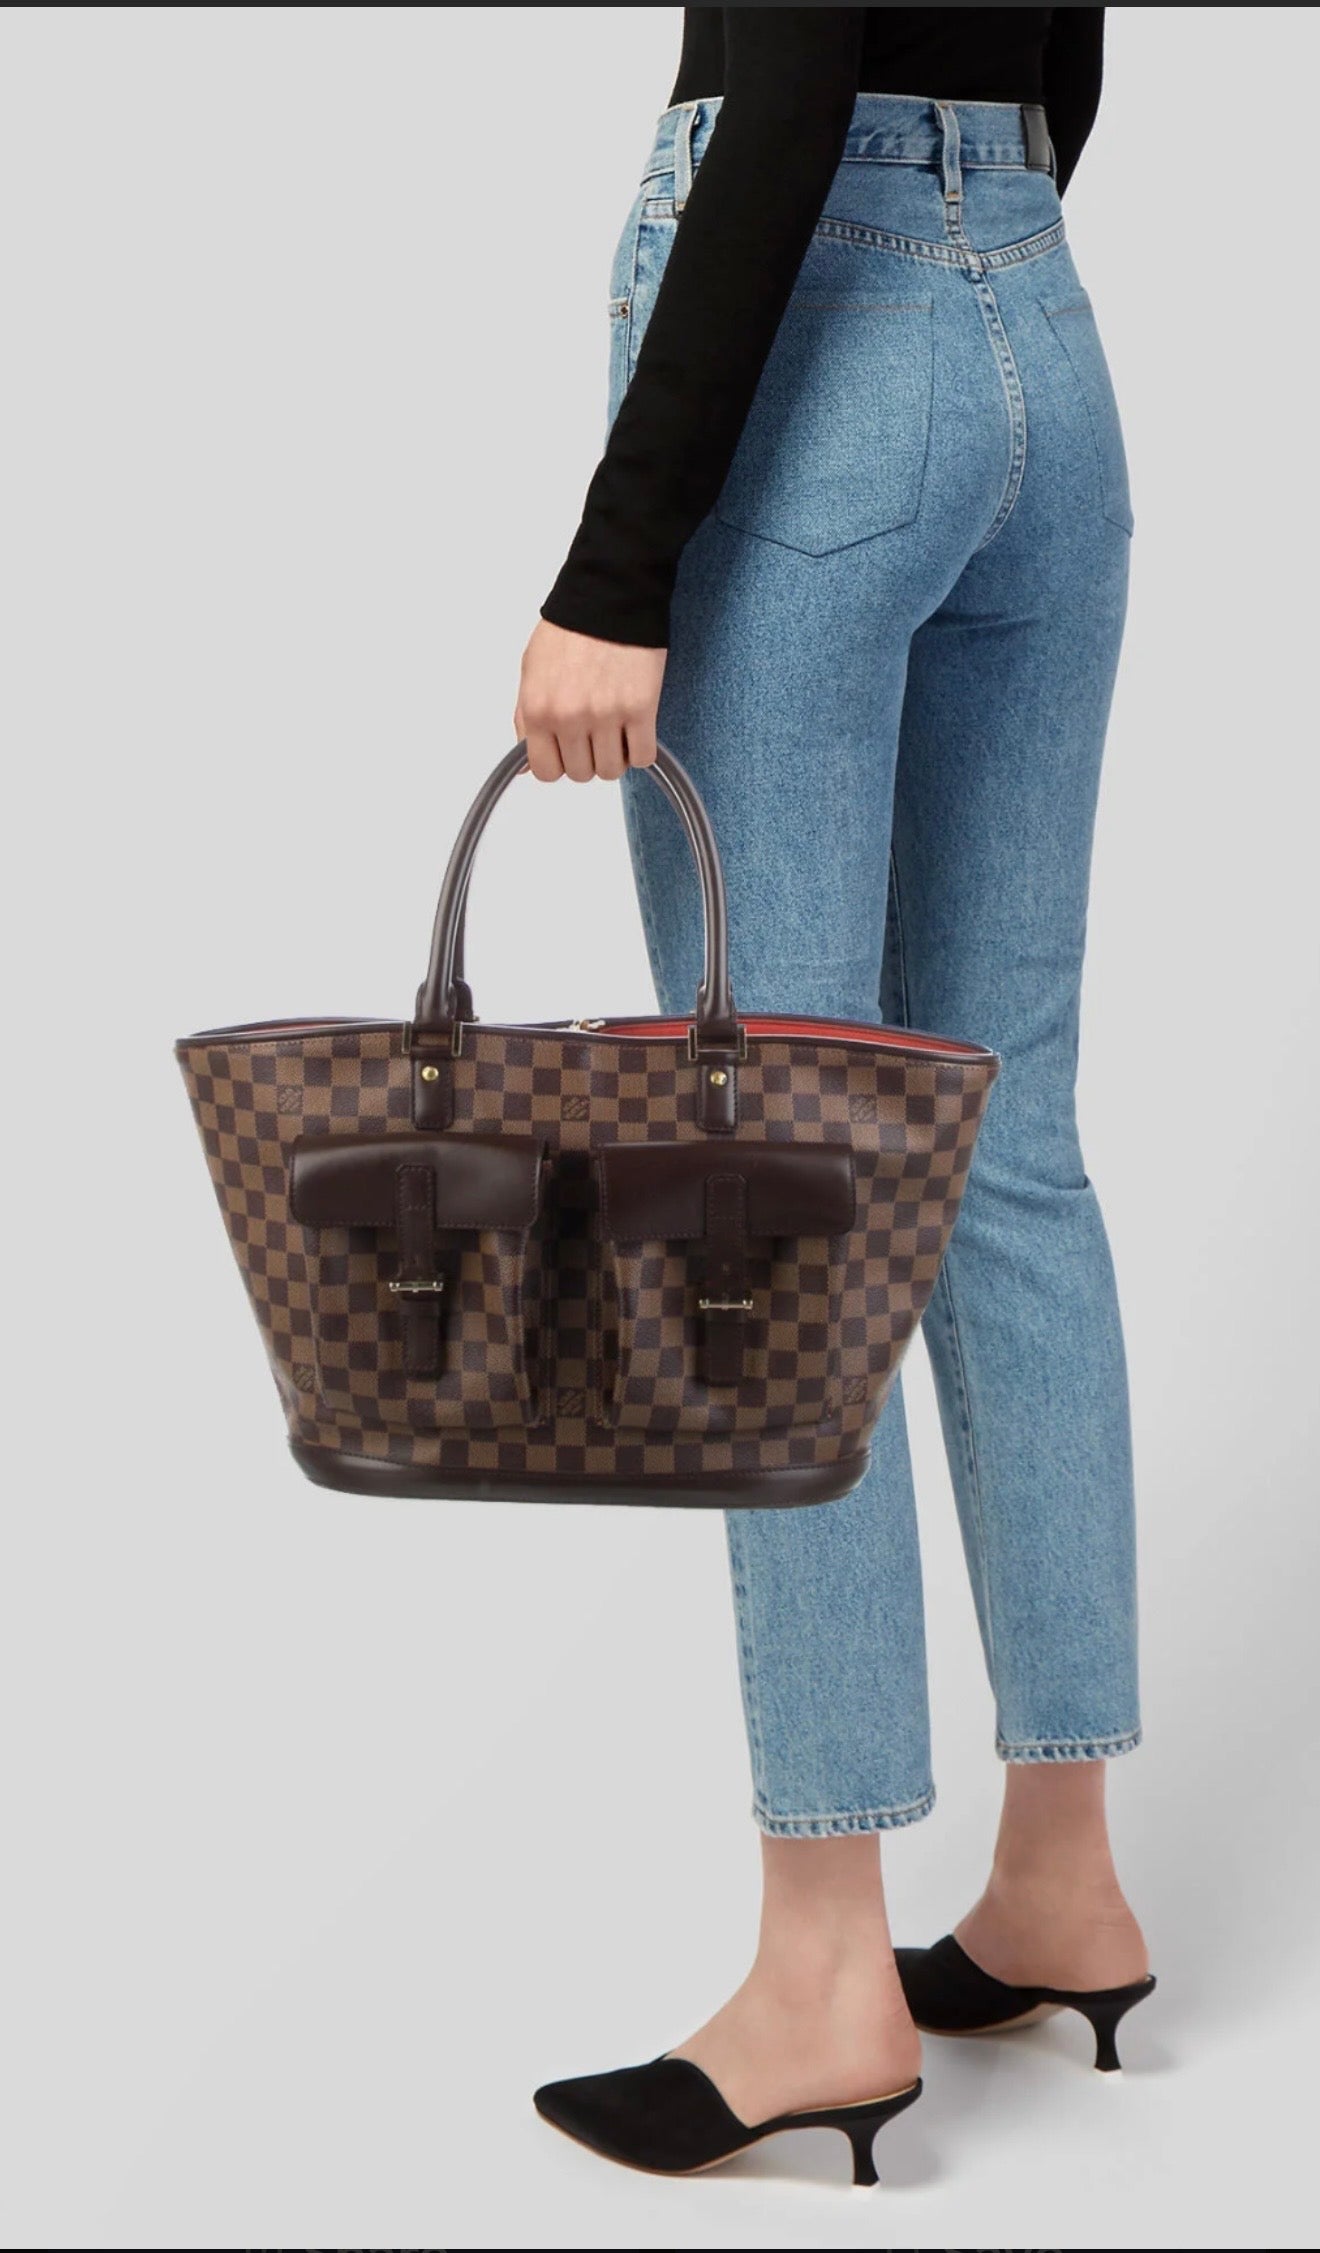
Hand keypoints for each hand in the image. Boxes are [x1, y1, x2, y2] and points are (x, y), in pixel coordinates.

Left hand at [514, 618, 665, 781]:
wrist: (610, 595)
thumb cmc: (570, 628)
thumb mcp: (531, 670)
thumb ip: (525, 719)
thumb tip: (526, 766)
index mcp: (539, 709)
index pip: (545, 772)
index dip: (559, 764)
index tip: (568, 749)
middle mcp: (570, 717)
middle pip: (581, 774)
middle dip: (588, 757)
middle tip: (595, 732)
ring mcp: (606, 715)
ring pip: (612, 770)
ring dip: (616, 756)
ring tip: (616, 729)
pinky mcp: (641, 709)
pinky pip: (643, 756)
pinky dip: (641, 749)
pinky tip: (636, 729)